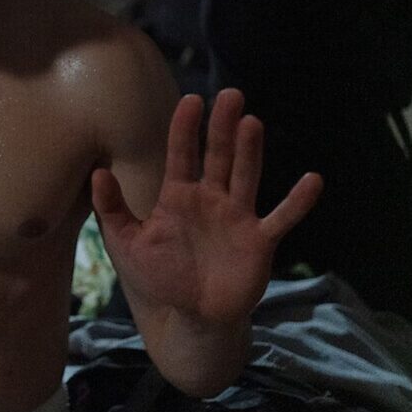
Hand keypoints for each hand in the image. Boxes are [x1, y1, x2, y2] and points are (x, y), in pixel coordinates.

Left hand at [93, 89, 321, 327]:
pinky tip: (313, 180)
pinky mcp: (259, 241)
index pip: (182, 153)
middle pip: (218, 155)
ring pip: (245, 176)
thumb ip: (112, 209)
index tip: (191, 100)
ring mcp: (238, 217)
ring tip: (252, 122)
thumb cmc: (160, 277)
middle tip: (230, 94)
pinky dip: (297, 202)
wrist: (191, 317)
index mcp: (179, 196)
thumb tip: (98, 173)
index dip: (185, 128)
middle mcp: (211, 198)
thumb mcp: (126, 243)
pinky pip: (281, 218)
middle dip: (222, 126)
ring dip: (250, 151)